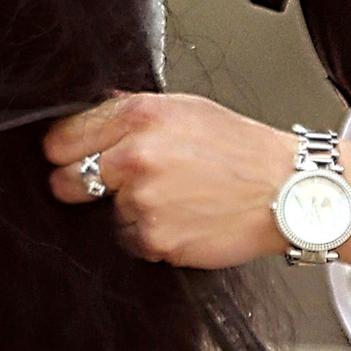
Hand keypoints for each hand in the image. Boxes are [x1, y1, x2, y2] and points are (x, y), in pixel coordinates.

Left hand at [44, 93, 295, 266]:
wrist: (286, 191)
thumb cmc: (243, 150)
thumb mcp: (187, 109)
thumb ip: (135, 112)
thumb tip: (94, 113)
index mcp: (140, 117)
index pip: (64, 135)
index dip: (63, 149)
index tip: (66, 157)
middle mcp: (136, 157)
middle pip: (69, 179)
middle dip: (80, 183)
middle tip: (110, 185)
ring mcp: (143, 202)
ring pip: (107, 213)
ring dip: (129, 211)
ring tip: (174, 199)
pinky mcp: (155, 239)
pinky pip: (133, 241)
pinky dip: (152, 234)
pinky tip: (184, 219)